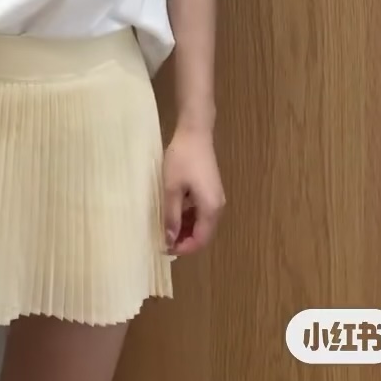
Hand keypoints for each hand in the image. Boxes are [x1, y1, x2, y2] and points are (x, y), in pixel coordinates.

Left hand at [162, 127, 224, 254]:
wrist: (195, 133)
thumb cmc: (182, 159)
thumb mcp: (171, 188)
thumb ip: (171, 215)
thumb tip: (170, 240)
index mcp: (210, 209)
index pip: (200, 240)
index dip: (183, 248)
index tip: (164, 248)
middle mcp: (217, 207)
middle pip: (203, 234)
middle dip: (184, 240)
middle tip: (162, 239)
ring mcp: (215, 198)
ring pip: (202, 223)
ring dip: (185, 229)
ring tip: (164, 228)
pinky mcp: (211, 191)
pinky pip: (201, 212)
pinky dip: (188, 217)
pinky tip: (173, 213)